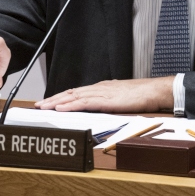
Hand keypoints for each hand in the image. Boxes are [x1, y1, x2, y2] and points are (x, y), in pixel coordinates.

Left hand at [34, 77, 174, 112]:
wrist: (154, 91)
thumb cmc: (144, 95)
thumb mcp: (124, 98)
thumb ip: (113, 100)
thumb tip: (106, 105)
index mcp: (103, 88)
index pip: (78, 92)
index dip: (63, 96)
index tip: (51, 101)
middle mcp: (99, 88)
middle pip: (71, 93)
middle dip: (54, 98)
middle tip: (39, 104)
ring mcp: (101, 93)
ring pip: (73, 97)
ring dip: (57, 102)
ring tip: (44, 106)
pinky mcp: (105, 100)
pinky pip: (83, 103)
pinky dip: (69, 105)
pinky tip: (60, 108)